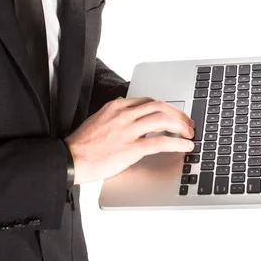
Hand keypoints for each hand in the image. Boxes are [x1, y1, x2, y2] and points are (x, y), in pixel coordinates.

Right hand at [65, 97, 194, 183]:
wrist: (71, 159)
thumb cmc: (83, 145)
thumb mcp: (100, 120)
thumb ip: (117, 117)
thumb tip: (134, 116)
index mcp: (117, 107)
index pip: (149, 101)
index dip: (166, 108)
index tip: (174, 115)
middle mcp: (124, 114)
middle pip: (160, 107)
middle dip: (178, 115)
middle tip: (188, 124)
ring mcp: (128, 130)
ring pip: (163, 119)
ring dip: (181, 126)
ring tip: (189, 134)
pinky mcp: (131, 148)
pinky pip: (161, 142)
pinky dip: (177, 142)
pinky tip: (185, 146)